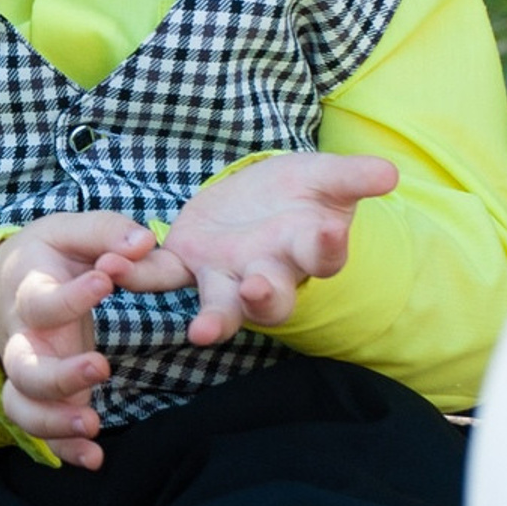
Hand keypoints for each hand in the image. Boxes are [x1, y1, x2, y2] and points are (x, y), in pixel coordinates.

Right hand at [0, 213, 157, 471]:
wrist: (7, 283)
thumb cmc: (47, 257)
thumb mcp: (70, 231)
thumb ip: (107, 232)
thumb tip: (143, 244)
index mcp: (29, 295)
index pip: (43, 302)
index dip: (72, 297)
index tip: (106, 281)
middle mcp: (23, 340)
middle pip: (25, 369)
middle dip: (59, 376)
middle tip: (101, 367)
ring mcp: (30, 373)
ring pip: (23, 406)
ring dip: (54, 421)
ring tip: (92, 424)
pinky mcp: (45, 397)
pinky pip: (42, 431)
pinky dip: (63, 449)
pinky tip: (94, 458)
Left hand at [110, 153, 397, 345]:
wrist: (261, 197)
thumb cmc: (302, 193)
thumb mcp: (326, 177)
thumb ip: (353, 176)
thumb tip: (390, 173)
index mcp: (307, 250)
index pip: (323, 257)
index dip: (325, 248)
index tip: (325, 235)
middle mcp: (268, 272)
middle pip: (271, 298)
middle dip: (265, 297)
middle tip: (257, 289)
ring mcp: (225, 274)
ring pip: (221, 305)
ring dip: (214, 318)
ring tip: (201, 332)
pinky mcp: (185, 262)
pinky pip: (161, 275)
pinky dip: (139, 273)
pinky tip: (116, 265)